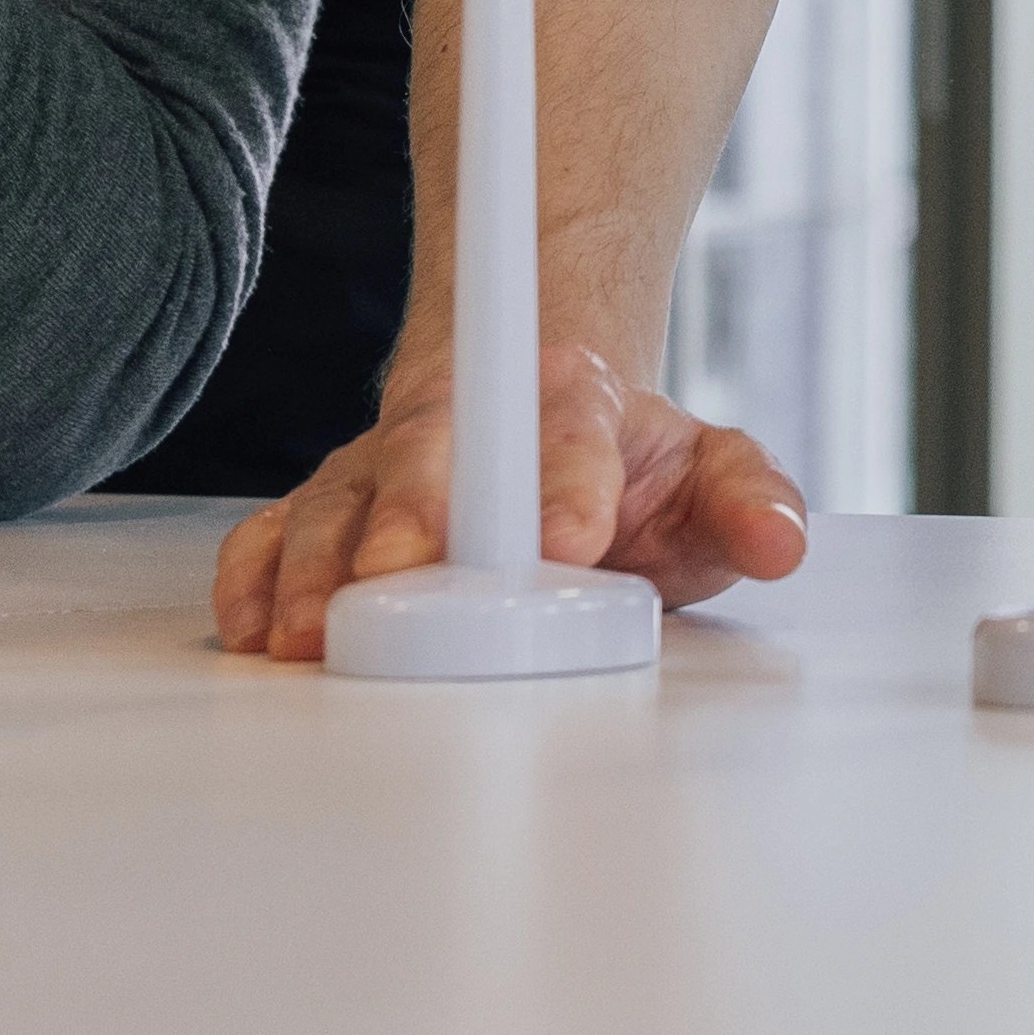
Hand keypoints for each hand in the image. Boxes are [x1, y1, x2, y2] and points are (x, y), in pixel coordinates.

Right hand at [207, 347, 805, 659]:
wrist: (542, 426)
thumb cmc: (627, 467)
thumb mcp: (709, 474)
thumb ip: (751, 502)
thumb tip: (779, 541)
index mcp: (571, 402)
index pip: (572, 432)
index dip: (571, 484)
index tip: (573, 540)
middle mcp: (462, 423)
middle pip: (430, 454)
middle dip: (418, 514)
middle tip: (409, 573)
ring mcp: (384, 465)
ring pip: (339, 500)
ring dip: (321, 567)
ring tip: (311, 632)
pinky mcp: (329, 509)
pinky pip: (272, 533)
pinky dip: (256, 576)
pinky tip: (254, 626)